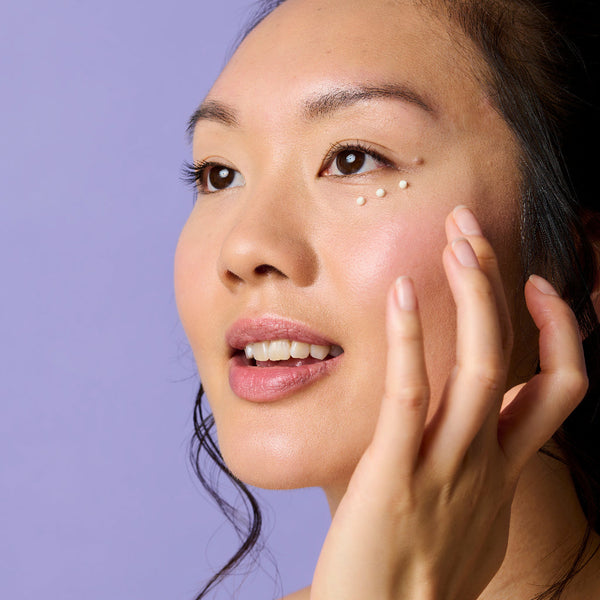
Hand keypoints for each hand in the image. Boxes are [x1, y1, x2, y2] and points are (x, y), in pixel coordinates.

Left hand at [310, 206, 587, 599]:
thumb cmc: (416, 577)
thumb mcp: (465, 521)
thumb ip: (468, 476)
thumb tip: (449, 448)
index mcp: (504, 470)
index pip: (559, 387)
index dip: (562, 332)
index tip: (535, 288)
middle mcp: (487, 462)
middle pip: (521, 360)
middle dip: (504, 289)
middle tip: (476, 234)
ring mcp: (446, 469)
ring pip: (481, 369)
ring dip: (473, 298)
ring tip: (456, 244)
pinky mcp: (394, 475)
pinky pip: (410, 396)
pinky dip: (411, 340)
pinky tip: (400, 294)